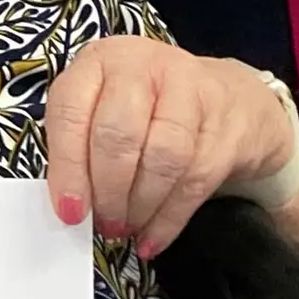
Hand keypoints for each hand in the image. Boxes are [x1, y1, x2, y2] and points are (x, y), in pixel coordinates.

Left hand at [42, 34, 298, 258]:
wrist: (230, 98)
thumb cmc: (151, 107)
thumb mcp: (105, 108)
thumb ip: (81, 147)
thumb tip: (71, 208)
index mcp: (101, 60)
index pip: (71, 110)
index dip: (68, 166)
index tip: (70, 211)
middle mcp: (145, 66)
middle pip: (118, 134)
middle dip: (108, 191)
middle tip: (103, 223)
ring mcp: (192, 91)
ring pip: (161, 159)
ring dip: (139, 205)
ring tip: (126, 227)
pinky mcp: (226, 125)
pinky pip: (194, 181)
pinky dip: (168, 219)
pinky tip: (152, 239)